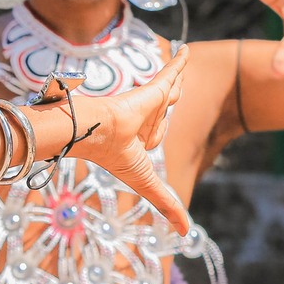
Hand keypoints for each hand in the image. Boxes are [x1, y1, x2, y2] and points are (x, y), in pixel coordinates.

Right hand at [69, 48, 191, 235]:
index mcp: (135, 138)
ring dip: (175, 79)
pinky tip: (187, 51)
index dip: (156, 132)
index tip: (150, 135)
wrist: (97, 132)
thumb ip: (168, 204)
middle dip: (167, 104)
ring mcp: (146, 102)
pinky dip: (179, 62)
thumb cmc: (114, 157)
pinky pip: (171, 72)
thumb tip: (186, 233)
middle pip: (163, 112)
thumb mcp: (148, 184)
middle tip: (175, 88)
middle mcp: (141, 119)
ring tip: (183, 61)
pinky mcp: (153, 88)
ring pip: (169, 92)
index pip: (153, 133)